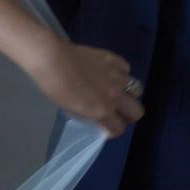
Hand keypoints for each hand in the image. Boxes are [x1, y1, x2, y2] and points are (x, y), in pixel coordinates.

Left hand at [25, 40, 145, 136]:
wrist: (52, 59)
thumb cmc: (55, 87)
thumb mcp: (71, 109)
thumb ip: (90, 115)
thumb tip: (99, 118)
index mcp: (102, 110)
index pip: (119, 128)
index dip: (113, 130)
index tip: (106, 127)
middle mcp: (114, 95)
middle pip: (137, 112)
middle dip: (129, 115)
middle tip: (117, 111)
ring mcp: (116, 76)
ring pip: (137, 89)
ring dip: (128, 93)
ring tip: (116, 90)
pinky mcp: (114, 59)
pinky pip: (126, 69)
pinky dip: (121, 73)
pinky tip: (110, 72)